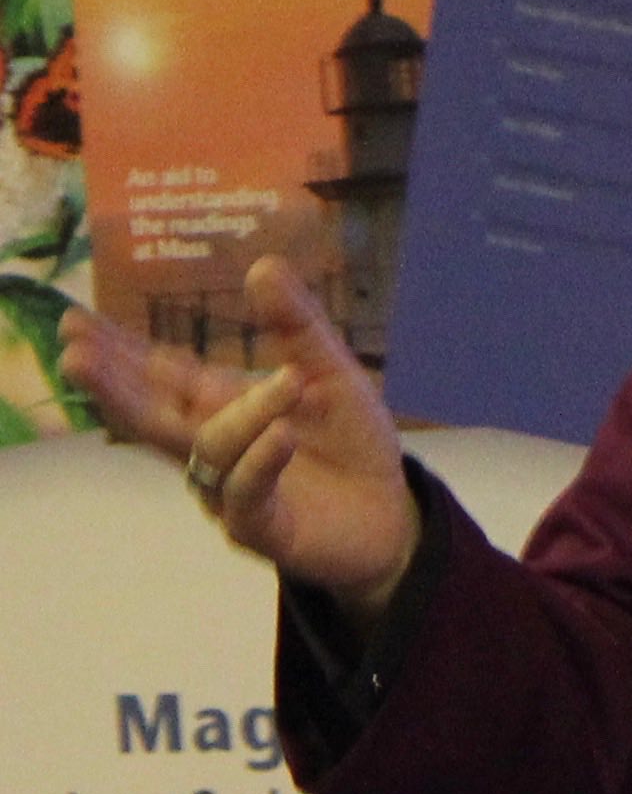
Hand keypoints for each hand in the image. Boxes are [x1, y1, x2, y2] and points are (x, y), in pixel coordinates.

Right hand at [58, 256, 420, 623]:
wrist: (393, 513)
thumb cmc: (350, 442)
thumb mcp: (331, 372)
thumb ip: (297, 324)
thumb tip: (262, 264)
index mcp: (222, 406)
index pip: (160, 376)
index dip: (118, 353)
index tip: (75, 323)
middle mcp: (212, 448)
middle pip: (151, 417)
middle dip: (114, 387)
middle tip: (75, 356)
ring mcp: (227, 491)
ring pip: (209, 449)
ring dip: (241, 415)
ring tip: (288, 381)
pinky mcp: (259, 528)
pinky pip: (245, 493)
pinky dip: (260, 461)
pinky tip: (282, 435)